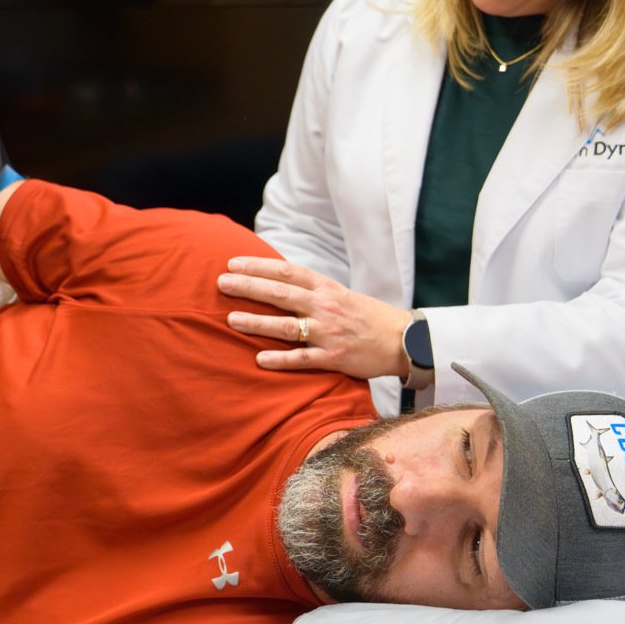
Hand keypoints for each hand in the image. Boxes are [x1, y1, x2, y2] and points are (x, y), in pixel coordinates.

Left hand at [218, 256, 410, 379]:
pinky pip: (303, 359)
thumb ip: (310, 288)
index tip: (232, 263)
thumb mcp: (339, 294)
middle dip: (248, 287)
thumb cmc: (366, 316)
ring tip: (232, 320)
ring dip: (257, 322)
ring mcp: (329, 333)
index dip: (258, 266)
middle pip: (280, 293)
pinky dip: (281, 359)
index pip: (287, 271)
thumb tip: (276, 279)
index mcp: (326, 287)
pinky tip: (260, 359)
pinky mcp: (334, 358)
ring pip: (287, 326)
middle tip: (221, 284)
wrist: (403, 340)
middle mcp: (325, 306)